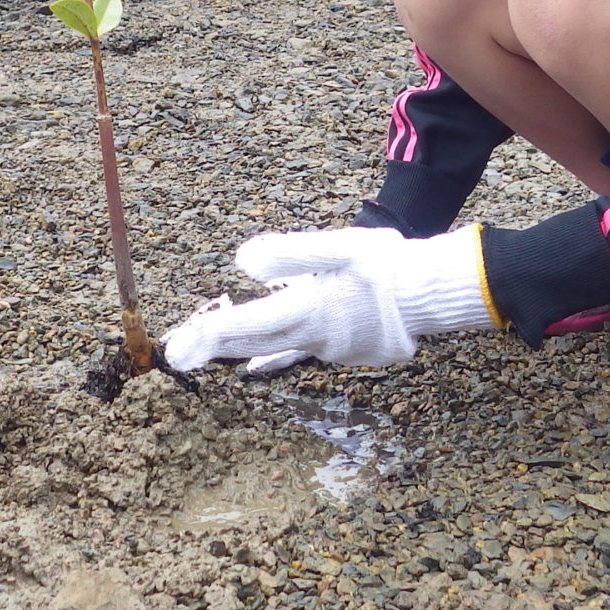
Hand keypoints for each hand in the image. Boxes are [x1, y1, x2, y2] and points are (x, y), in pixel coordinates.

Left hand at [162, 226, 497, 373]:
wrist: (433, 293)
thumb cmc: (387, 266)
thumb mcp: (340, 247)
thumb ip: (292, 252)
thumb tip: (244, 261)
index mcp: (308, 313)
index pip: (246, 326)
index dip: (207, 336)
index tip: (175, 348)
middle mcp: (314, 340)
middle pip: (253, 345)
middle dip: (214, 347)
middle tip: (176, 352)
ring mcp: (331, 351)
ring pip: (275, 349)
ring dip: (241, 346)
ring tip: (208, 342)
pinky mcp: (346, 351)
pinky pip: (300, 352)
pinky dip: (274, 351)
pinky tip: (257, 363)